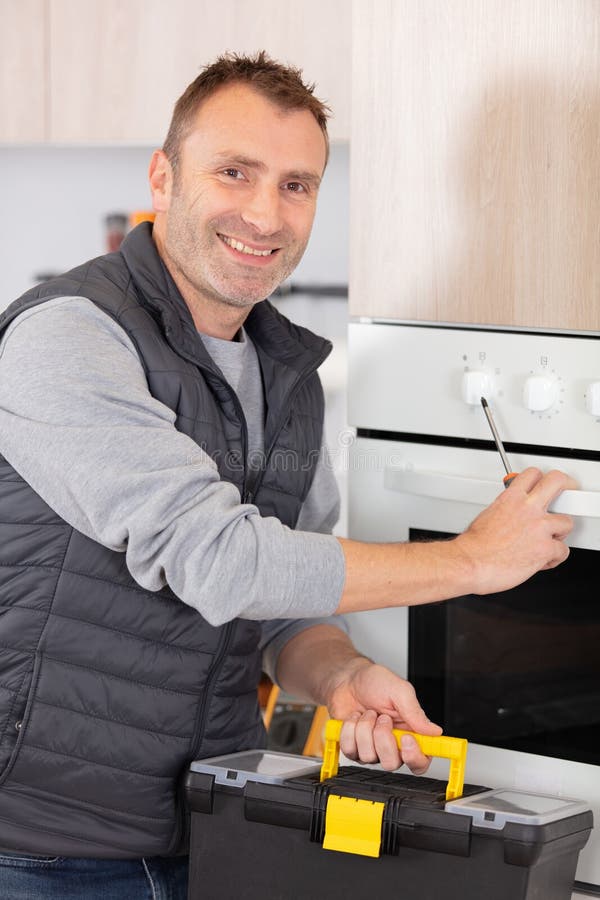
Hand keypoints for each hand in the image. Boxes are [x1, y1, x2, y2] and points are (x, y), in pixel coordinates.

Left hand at [324, 657, 441, 773]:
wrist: (349, 680)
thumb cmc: (375, 683)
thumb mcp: (400, 691)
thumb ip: (416, 712)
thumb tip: (435, 731)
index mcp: (411, 733)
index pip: (420, 762)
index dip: (414, 756)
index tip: (406, 738)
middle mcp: (392, 745)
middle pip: (391, 763)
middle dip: (383, 738)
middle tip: (382, 718)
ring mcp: (372, 749)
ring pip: (368, 756)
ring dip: (365, 728)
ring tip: (368, 713)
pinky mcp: (353, 748)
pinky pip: (350, 750)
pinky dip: (350, 729)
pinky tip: (355, 718)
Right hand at [454, 467, 575, 594]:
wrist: (470, 563)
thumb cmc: (475, 546)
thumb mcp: (487, 515)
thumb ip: (506, 510)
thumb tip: (512, 513)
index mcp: (510, 498)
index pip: (533, 474)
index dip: (541, 478)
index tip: (544, 484)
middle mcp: (527, 508)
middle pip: (557, 481)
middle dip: (566, 486)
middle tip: (566, 493)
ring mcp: (539, 527)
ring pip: (567, 521)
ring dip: (560, 532)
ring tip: (549, 539)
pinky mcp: (546, 548)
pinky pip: (563, 551)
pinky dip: (554, 558)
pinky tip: (543, 560)